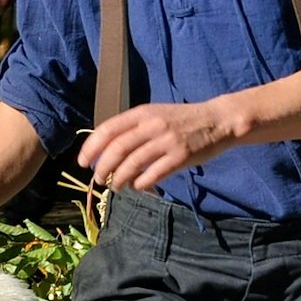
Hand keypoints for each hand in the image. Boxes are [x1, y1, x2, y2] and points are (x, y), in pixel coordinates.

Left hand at [79, 99, 237, 191]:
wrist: (218, 121)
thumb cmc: (181, 120)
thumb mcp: (155, 114)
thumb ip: (132, 127)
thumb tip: (104, 149)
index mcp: (142, 113)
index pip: (108, 129)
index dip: (91, 147)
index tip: (82, 162)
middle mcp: (152, 125)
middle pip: (117, 149)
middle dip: (102, 167)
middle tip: (97, 179)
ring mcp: (167, 141)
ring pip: (133, 164)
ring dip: (119, 179)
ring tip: (115, 186)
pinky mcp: (180, 157)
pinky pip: (153, 174)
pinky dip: (140, 183)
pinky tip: (137, 186)